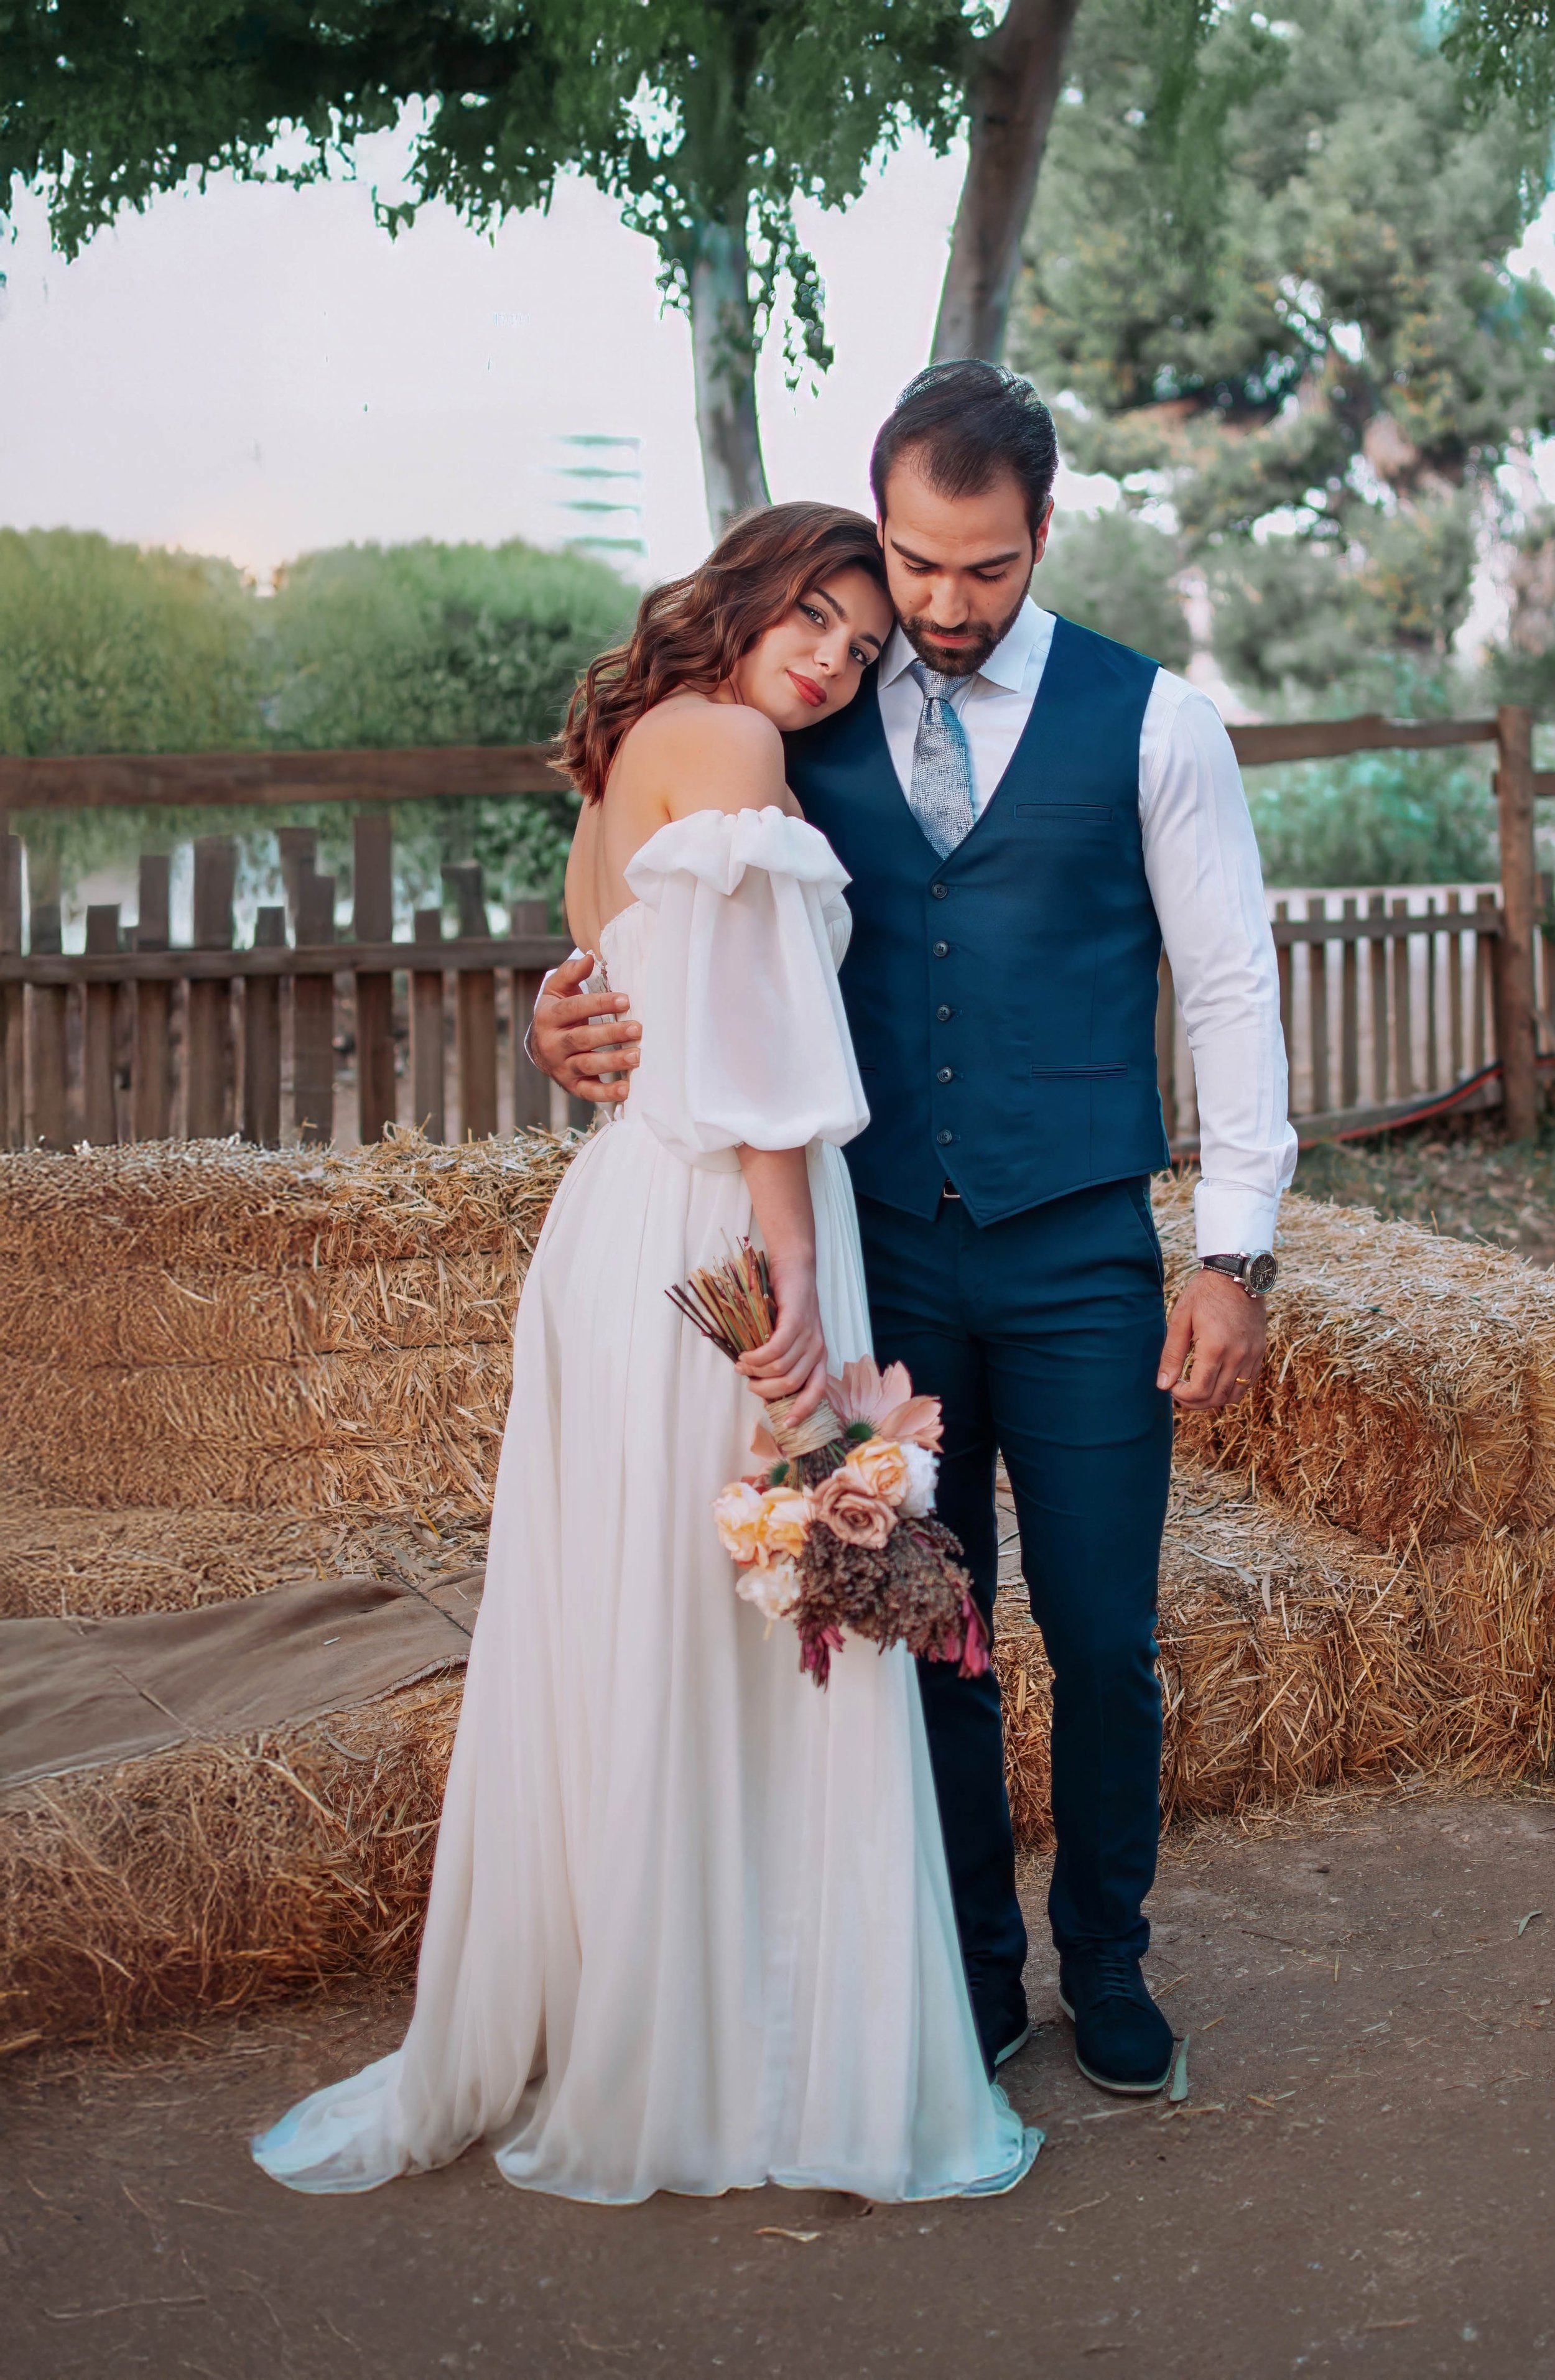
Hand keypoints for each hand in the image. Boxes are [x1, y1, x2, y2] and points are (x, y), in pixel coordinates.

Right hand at [529, 951, 640, 1104]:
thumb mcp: (556, 989)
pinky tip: (627, 1089)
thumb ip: (570, 972)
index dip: (600, 1004)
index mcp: (549, 1016)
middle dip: (611, 1034)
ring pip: (587, 1065)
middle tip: (637, 1029)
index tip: (626, 1000)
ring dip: (613, 1062)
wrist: (540, 1046)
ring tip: (637, 1056)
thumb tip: (589, 958)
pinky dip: (607, 1094)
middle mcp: (552, 1043)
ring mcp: (561, 1067)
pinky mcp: (571, 1085)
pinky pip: (589, 1092)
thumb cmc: (557, 1012)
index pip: (574, 1009)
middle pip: (582, 1038)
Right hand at [736, 1259, 828, 1423]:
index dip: (801, 1412)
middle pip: (791, 1386)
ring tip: (742, 1366)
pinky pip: (774, 1351)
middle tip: (748, 1382)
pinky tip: (745, 1356)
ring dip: (756, 1372)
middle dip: (765, 1390)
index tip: (785, 1425)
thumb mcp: (791, 1338)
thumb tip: (765, 1387)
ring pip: (780, 1370)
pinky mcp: (795, 1322)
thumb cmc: (787, 1305)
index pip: (816, 1393)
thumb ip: (783, 1361)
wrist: (794, 1268)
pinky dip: (756, 1358)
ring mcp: (808, 1336)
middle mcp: (818, 1349)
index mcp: (819, 1357)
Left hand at [1156, 1268, 1266, 1408]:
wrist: (1237, 1274)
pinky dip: (1232, 1389)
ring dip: (1214, 1399)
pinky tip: (1217, 1379)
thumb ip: (1172, 1355)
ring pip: (1234, 1395)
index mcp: (1215, 1348)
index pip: (1199, 1391)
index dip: (1182, 1396)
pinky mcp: (1259, 1351)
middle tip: (1180, 1392)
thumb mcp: (1180, 1320)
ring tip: (1198, 1389)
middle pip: (1216, 1398)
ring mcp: (1252, 1354)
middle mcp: (1237, 1355)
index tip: (1171, 1386)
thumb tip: (1163, 1385)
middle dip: (1195, 1402)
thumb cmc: (1204, 1293)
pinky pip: (1248, 1382)